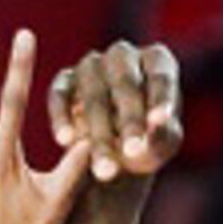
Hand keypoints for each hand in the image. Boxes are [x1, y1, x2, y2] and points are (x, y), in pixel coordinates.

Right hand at [49, 39, 182, 183]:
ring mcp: (91, 65)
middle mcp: (123, 55)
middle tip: (132, 154)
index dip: (160, 99)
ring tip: (104, 168)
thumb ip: (162, 134)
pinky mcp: (64, 82)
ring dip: (98, 130)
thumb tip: (158, 123)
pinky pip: (60, 95)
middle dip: (128, 120)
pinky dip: (62, 117)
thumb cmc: (147, 144)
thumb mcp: (161, 145)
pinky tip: (65, 141)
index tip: (159, 123)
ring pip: (93, 92)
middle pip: (125, 82)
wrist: (112, 155)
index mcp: (156, 61)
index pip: (161, 76)